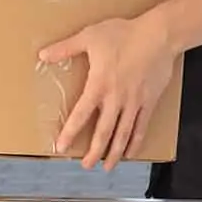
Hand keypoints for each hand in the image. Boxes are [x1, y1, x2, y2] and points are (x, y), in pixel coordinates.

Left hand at [37, 13, 175, 171]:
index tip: (62, 147)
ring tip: (107, 167)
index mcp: (99, 85)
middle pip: (103, 132)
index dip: (70, 132)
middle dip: (94, 151)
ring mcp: (134, 102)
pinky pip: (141, 126)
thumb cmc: (123, 34)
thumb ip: (66, 48)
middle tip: (86, 165)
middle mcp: (116, 99)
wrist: (158, 35)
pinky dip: (136, 142)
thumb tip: (43, 55)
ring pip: (123, 134)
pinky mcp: (149, 102)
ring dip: (114, 152)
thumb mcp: (90, 37)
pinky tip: (131, 153)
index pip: (81, 114)